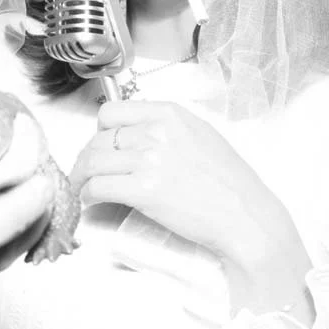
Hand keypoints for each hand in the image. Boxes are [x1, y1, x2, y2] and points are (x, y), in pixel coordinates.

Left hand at [69, 101, 304, 273]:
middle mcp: (156, 132)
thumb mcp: (200, 135)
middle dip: (87, 157)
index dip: (99, 131)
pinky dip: (88, 195)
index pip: (111, 112)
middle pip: (98, 138)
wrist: (246, 216)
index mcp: (169, 114)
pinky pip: (98, 187)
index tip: (99, 144)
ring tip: (83, 188)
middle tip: (86, 172)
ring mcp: (149, 160)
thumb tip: (134, 134)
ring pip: (93, 162)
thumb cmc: (230, 183)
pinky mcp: (143, 191)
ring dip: (82, 177)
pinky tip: (91, 201)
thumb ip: (166, 128)